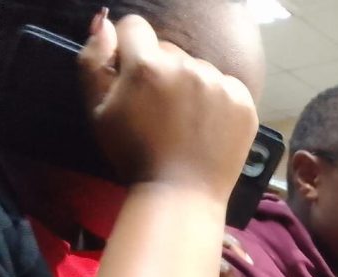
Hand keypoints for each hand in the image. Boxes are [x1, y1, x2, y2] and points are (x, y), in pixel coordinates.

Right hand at [79, 13, 256, 200]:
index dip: (129, 49)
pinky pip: (227, 85)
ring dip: (190, 85)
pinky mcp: (244, 102)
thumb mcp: (98, 111)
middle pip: (169, 49)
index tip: (132, 74)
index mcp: (147, 65)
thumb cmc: (134, 155)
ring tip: (185, 122)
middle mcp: (187, 66)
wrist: (181, 194)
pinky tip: (207, 126)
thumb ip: (93, 61)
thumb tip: (105, 23)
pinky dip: (218, 100)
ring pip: (198, 67)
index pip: (134, 27)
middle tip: (160, 109)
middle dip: (160, 69)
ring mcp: (219, 84)